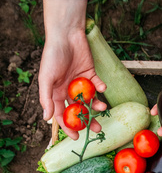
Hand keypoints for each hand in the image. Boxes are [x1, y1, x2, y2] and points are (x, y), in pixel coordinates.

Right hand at [39, 0, 106, 138]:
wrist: (66, 34)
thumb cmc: (52, 56)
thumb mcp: (46, 79)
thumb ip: (47, 99)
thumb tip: (47, 118)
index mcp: (56, 94)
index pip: (62, 116)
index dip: (69, 127)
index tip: (77, 137)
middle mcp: (68, 91)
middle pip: (79, 111)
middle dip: (88, 121)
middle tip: (98, 129)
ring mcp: (80, 83)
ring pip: (90, 100)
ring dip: (97, 106)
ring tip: (103, 108)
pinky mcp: (91, 74)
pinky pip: (97, 85)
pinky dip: (101, 87)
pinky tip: (103, 87)